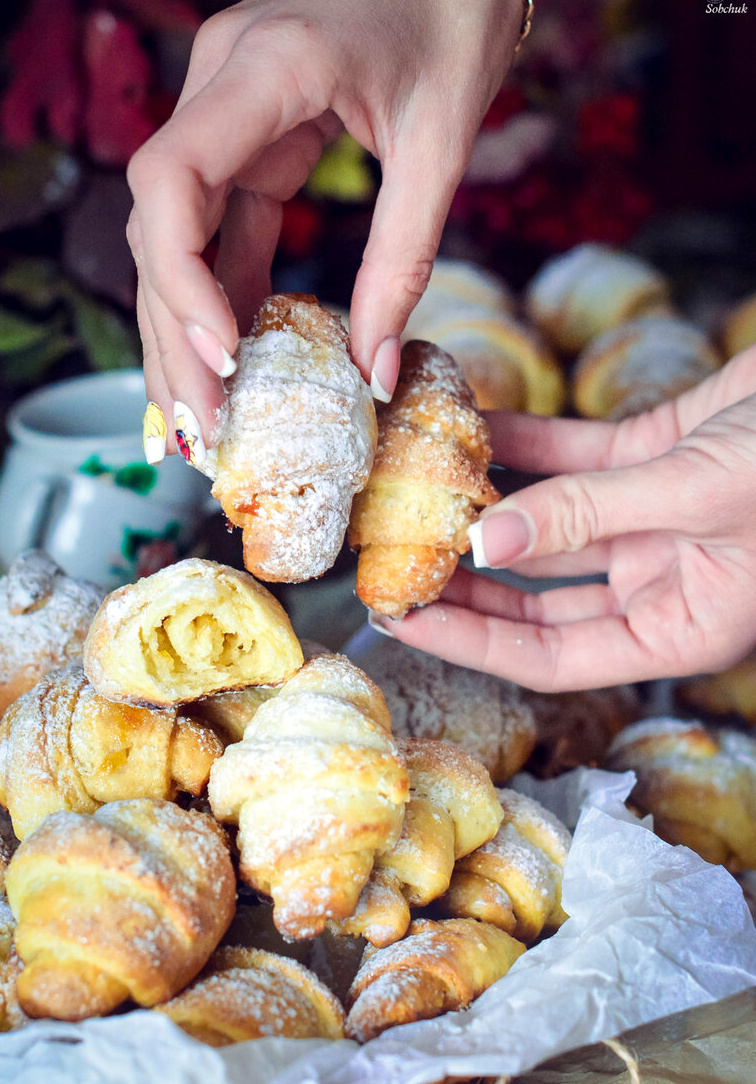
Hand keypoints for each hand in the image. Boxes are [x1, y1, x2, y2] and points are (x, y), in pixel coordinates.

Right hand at [126, 0, 535, 451]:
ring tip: (201, 418)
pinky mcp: (246, 138)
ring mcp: (224, 112)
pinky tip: (232, 361)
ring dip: (185, 328)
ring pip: (176, 236)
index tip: (223, 356)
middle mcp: (219, 86)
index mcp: (264, 68)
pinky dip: (222, 296)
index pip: (170, 180)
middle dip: (174, 334)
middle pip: (160, 226)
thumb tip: (371, 373)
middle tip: (201, 428)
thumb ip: (402, 262)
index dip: (179, 279)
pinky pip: (217, 227)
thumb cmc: (452, 15)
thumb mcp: (442, 143)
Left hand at [371, 347, 755, 689]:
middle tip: (389, 563)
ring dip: (484, 508)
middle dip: (462, 583)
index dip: (472, 643)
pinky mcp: (652, 462)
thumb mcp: (694, 494)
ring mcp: (652, 523)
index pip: (551, 655)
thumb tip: (486, 541)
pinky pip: (572, 459)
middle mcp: (659, 582)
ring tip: (412, 496)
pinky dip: (524, 444)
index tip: (402, 618)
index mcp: (678, 627)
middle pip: (535, 598)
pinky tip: (470, 427)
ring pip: (548, 526)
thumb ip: (588, 514)